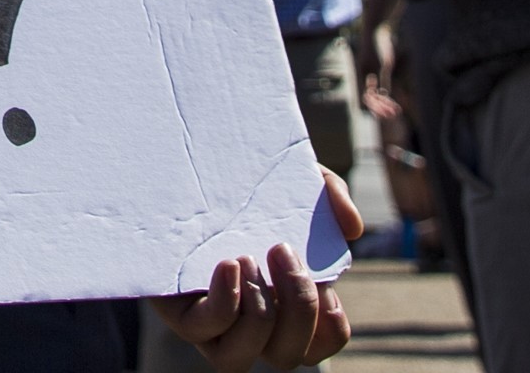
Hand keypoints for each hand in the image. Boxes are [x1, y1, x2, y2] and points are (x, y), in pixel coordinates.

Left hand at [149, 171, 362, 369]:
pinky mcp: (178, 309)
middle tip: (282, 251)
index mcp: (285, 303)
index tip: (328, 286)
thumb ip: (329, 195)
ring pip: (239, 359)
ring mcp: (212, 323)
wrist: (182, 175)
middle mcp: (251, 323)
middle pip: (286, 356)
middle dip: (296, 308)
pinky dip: (224, 303)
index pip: (319, 343)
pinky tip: (227, 264)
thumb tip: (351, 229)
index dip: (330, 328)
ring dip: (256, 313)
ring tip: (246, 258)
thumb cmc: (245, 188)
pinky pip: (202, 330)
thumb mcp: (293, 181)